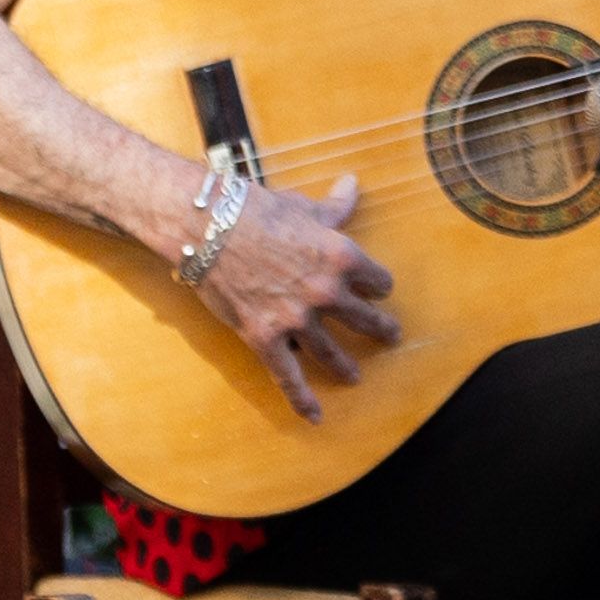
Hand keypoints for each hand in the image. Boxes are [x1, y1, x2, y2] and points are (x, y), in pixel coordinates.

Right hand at [189, 173, 399, 423]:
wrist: (209, 228)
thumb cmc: (257, 210)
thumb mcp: (304, 206)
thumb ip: (335, 206)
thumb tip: (353, 184)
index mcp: (342, 257)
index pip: (377, 280)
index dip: (376, 284)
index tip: (375, 289)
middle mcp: (326, 292)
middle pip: (364, 318)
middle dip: (380, 328)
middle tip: (390, 336)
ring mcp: (296, 319)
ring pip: (332, 351)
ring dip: (347, 365)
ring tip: (356, 375)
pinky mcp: (265, 338)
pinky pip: (289, 376)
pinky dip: (303, 399)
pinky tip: (316, 415)